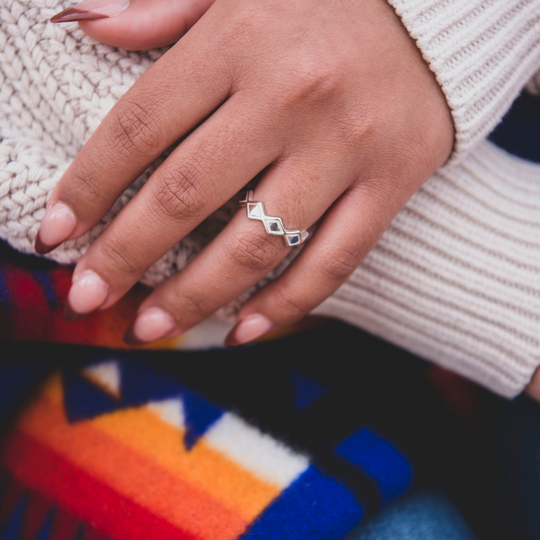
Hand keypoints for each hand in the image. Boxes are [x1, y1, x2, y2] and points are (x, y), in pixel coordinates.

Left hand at [39, 0, 453, 345]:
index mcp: (241, 39)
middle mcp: (292, 97)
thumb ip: (164, 6)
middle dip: (125, 257)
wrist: (445, 5)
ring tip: (152, 327)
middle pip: (186, 197)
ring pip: (256, 244)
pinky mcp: (393, 182)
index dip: (88, 188)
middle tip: (88, 299)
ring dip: (196, 296)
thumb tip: (85, 23)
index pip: (139, 128)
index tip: (55, 235)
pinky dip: (288, 304)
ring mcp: (348, 146)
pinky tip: (244, 331)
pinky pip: (334, 259)